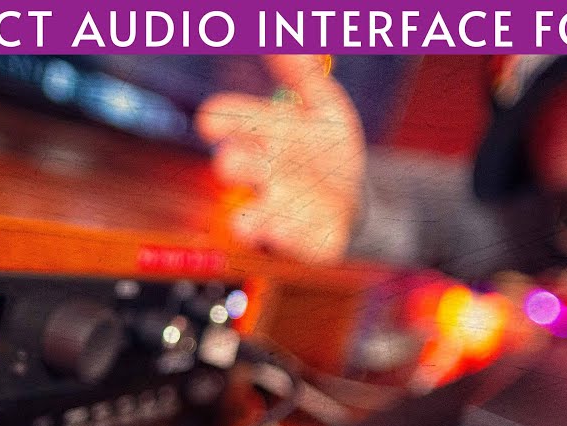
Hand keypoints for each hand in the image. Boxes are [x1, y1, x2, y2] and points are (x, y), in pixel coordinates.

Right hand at [197, 55, 365, 263]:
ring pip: (253, 217)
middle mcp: (263, 174)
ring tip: (245, 222)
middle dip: (234, 166)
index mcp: (263, 136)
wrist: (355, 201)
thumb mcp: (323, 107)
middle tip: (229, 164)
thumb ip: (303, 75)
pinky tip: (282, 231)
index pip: (234, 122)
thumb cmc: (327, 152)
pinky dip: (286, 239)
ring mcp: (279, 210)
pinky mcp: (302, 242)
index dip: (222, 120)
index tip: (211, 120)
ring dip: (249, 219)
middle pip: (239, 168)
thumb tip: (282, 40)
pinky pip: (291, 245)